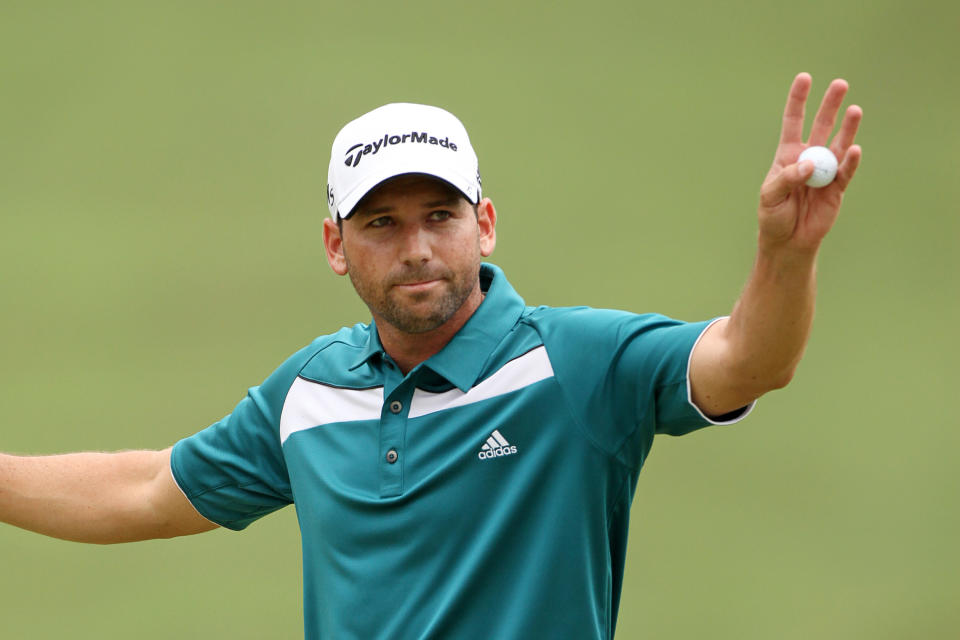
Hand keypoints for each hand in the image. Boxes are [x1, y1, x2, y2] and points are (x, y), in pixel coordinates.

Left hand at [758, 73, 862, 252]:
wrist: (788, 242)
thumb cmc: (773, 217)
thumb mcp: (770, 196)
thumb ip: (787, 178)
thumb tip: (810, 163)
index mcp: (788, 155)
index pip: (793, 121)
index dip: (798, 100)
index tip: (804, 77)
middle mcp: (809, 158)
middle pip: (821, 126)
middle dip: (830, 106)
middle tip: (840, 84)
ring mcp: (825, 172)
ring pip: (838, 144)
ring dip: (847, 128)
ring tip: (855, 110)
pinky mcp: (837, 188)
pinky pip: (845, 171)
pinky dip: (850, 161)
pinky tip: (854, 149)